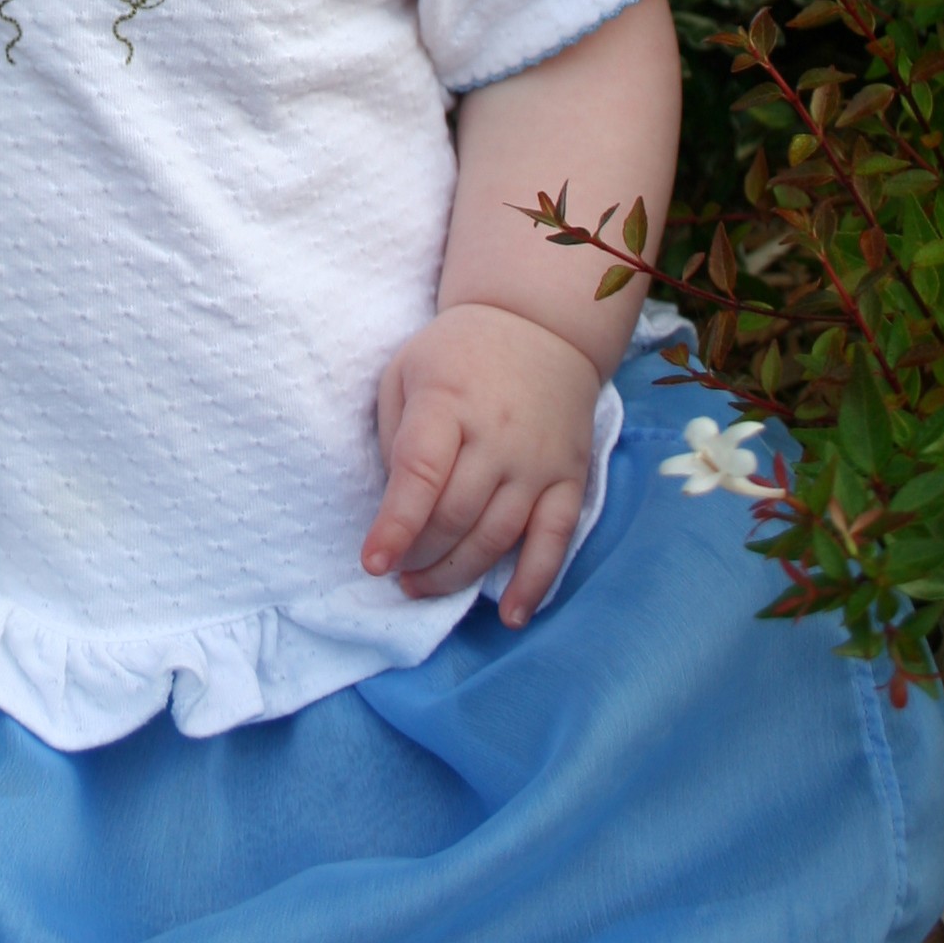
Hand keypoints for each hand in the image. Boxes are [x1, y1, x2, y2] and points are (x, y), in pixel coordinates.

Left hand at [362, 304, 601, 627]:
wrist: (540, 326)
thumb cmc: (458, 353)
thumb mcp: (406, 371)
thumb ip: (395, 435)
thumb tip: (394, 504)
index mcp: (447, 402)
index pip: (421, 473)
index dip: (396, 525)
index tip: (373, 563)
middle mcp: (497, 436)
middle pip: (456, 516)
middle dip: (418, 556)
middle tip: (396, 571)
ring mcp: (537, 461)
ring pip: (496, 537)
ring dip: (455, 575)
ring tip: (422, 585)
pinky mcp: (570, 478)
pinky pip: (554, 541)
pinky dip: (533, 584)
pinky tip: (509, 615)